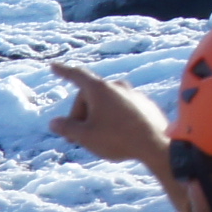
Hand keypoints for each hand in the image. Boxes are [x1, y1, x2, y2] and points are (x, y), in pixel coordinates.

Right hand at [48, 61, 170, 169]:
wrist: (157, 145)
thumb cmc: (118, 139)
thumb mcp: (85, 137)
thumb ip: (67, 128)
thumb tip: (54, 123)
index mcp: (99, 89)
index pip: (77, 75)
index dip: (63, 72)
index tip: (53, 66)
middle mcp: (117, 86)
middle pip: (90, 96)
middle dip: (81, 115)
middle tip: (77, 138)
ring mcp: (133, 94)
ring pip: (107, 103)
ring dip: (98, 117)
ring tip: (100, 138)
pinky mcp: (145, 104)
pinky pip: (123, 108)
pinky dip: (115, 119)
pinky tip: (119, 136)